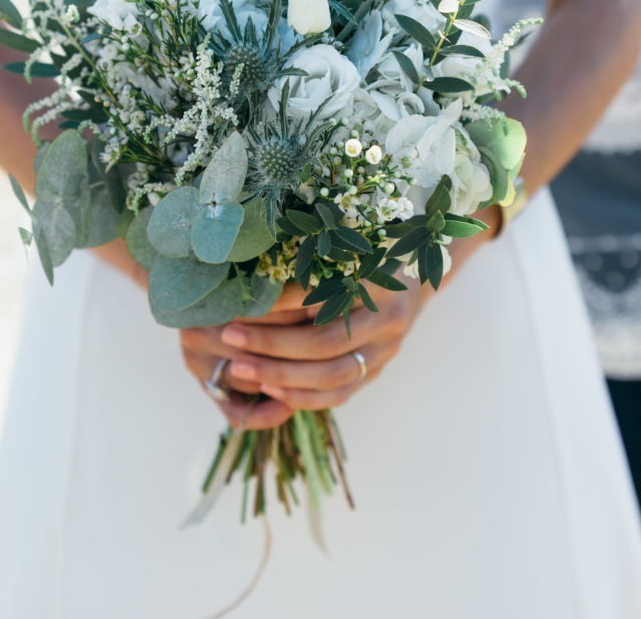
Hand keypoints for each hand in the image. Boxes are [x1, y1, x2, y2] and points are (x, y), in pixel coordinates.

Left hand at [180, 279, 424, 429]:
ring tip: (239, 368)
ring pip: (332, 376)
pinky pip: (340, 394)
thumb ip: (310, 264)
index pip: (323, 298)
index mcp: (379, 281)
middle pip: (324, 343)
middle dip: (271, 344)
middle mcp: (387, 320)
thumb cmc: (370, 256)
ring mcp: (385, 351)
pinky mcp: (376, 372)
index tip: (239, 304)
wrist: (417, 281)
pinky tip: (269, 390)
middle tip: (229, 337)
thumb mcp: (346, 249)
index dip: (279, 304)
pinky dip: (303, 397)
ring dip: (281, 375)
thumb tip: (252, 277)